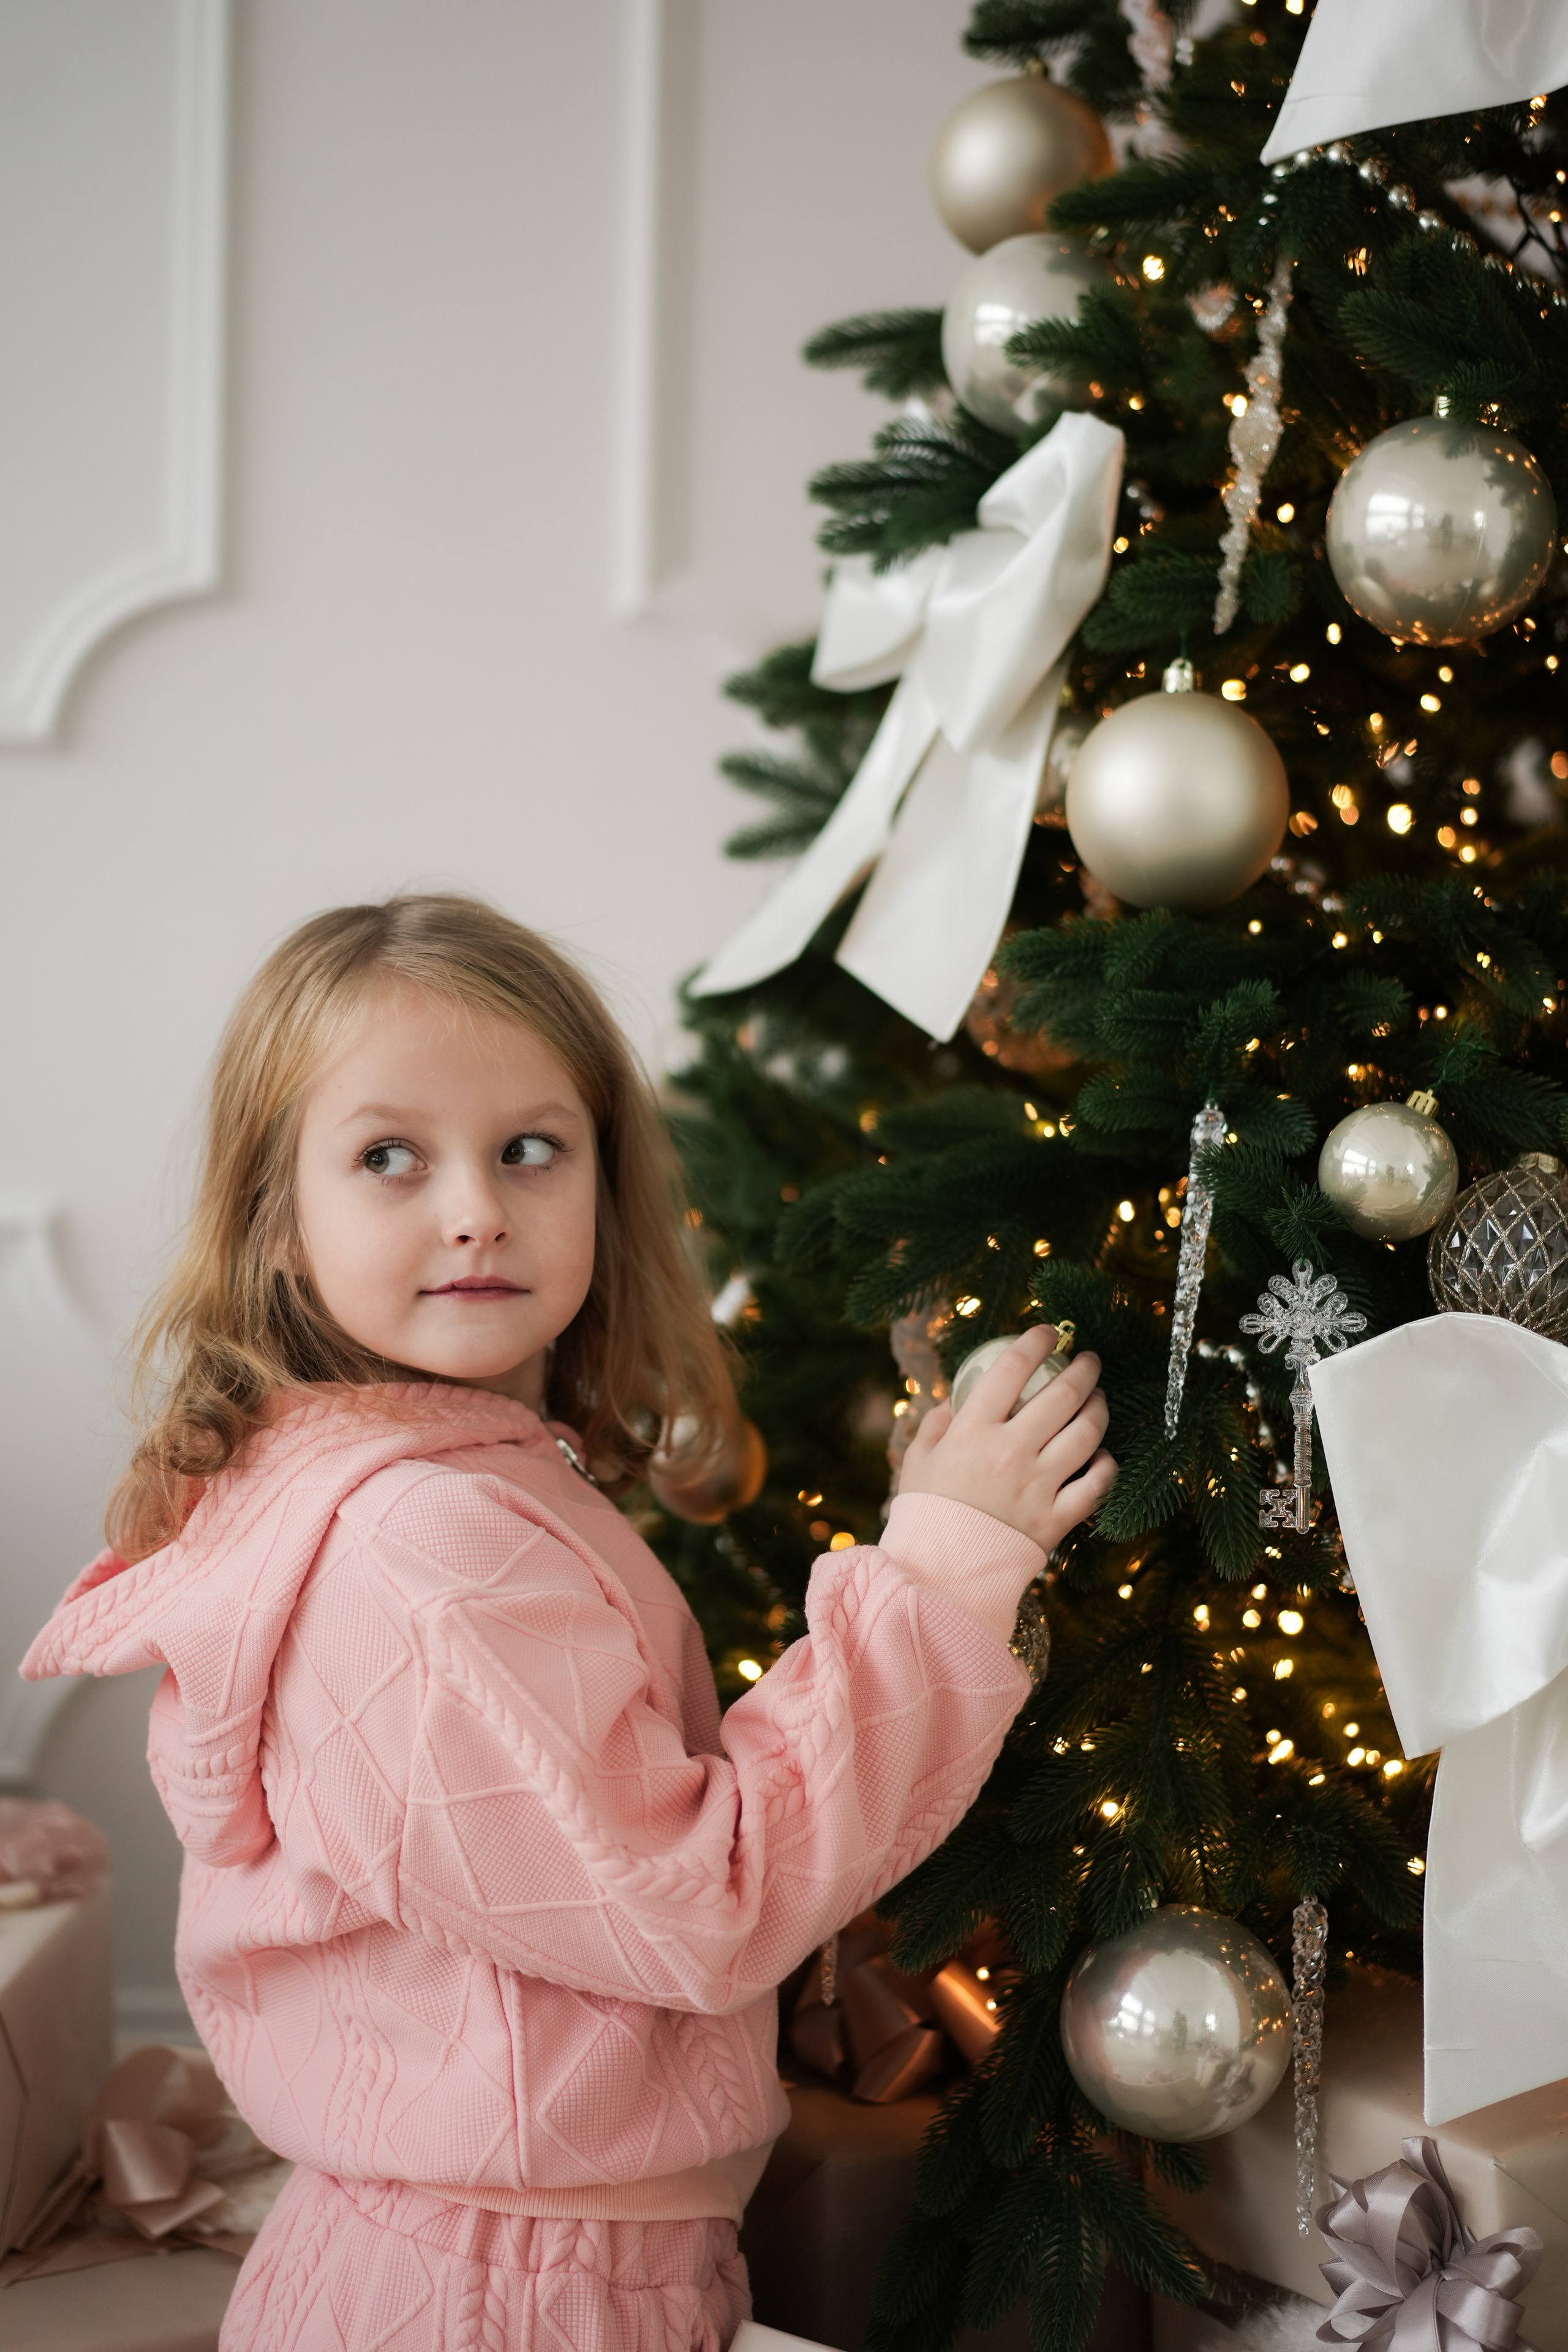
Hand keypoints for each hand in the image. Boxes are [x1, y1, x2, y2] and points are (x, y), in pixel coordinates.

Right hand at [898, 1325, 1115, 1553]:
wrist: (939, 1574)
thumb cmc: (925, 1513)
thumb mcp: (917, 1460)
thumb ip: (937, 1424)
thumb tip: (955, 1402)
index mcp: (973, 1431)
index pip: (1011, 1369)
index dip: (1035, 1342)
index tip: (1048, 1331)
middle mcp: (1011, 1452)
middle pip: (1062, 1395)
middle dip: (1083, 1369)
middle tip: (1089, 1360)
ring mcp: (1038, 1485)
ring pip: (1086, 1434)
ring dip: (1099, 1409)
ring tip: (1098, 1400)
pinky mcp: (1057, 1519)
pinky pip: (1096, 1485)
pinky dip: (1106, 1465)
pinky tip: (1102, 1455)